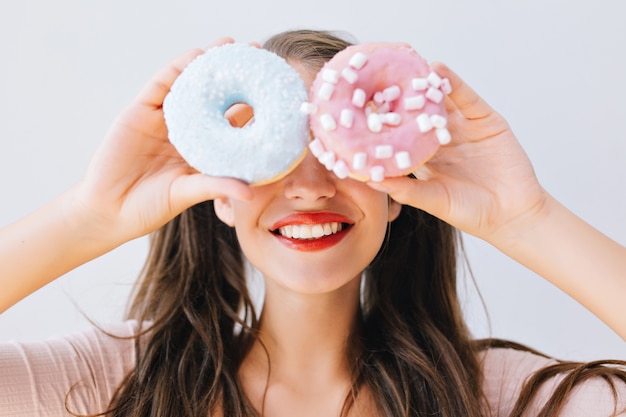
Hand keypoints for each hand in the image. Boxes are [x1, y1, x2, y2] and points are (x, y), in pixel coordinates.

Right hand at [69, 38, 252, 245]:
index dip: (254, 103)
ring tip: (229, 46)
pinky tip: (195, 57)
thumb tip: (251, 193)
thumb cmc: (150, 207)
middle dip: (234, 74)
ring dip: (207, 62)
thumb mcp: (187, 193)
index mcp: (204, 148)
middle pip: (214, 95)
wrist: (108, 210)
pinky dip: (177, 69)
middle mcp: (187, 129)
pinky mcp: (140, 110)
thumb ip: (216, 186)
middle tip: (256, 52)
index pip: (234, 120)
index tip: (276, 89)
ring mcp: (163, 117)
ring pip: (188, 83)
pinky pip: (160, 84)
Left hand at [369, 62, 547, 243]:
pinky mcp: (485, 120)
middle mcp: (442, 139)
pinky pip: (467, 98)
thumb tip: (372, 180)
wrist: (512, 214)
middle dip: (401, 95)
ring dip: (425, 82)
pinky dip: (454, 83)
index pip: (401, 134)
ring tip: (406, 63)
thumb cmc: (470, 213)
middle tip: (378, 75)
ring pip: (441, 101)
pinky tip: (438, 69)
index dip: (384, 121)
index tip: (362, 107)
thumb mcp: (433, 200)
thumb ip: (406, 189)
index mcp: (425, 157)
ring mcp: (464, 127)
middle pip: (419, 112)